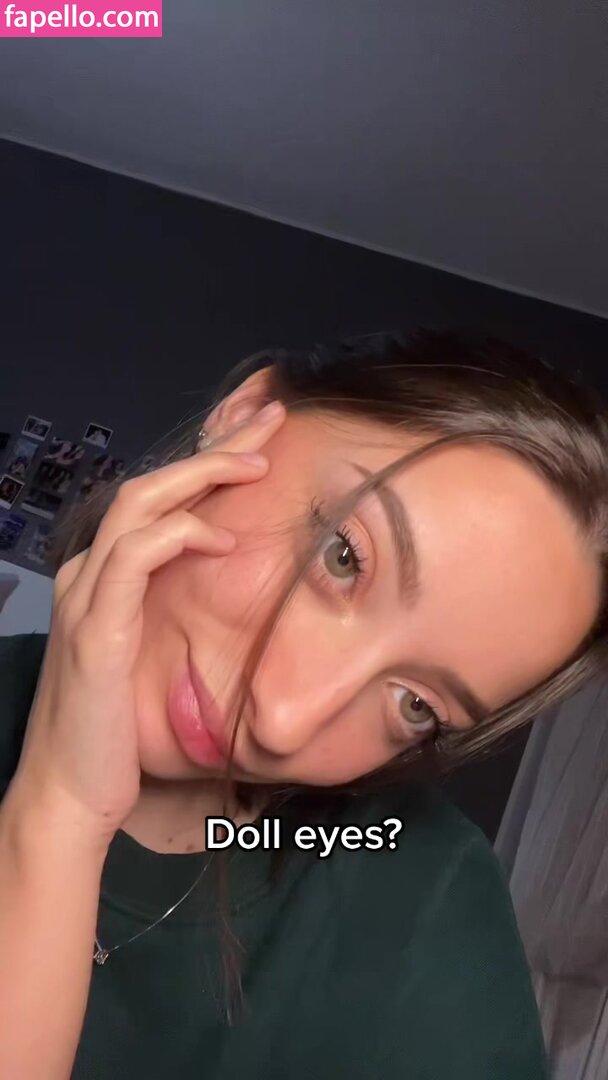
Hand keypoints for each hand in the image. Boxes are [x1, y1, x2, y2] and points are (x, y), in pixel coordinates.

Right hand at [11, 402, 285, 847]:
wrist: (70, 791)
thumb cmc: (116, 727)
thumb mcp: (151, 656)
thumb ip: (174, 611)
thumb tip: (224, 580)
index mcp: (105, 577)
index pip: (158, 499)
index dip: (206, 462)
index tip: (259, 438)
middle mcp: (90, 573)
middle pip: (151, 484)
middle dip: (214, 447)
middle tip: (270, 418)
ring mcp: (89, 596)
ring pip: (139, 504)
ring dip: (201, 474)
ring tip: (256, 461)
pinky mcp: (98, 629)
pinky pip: (135, 558)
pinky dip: (179, 536)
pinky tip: (221, 537)